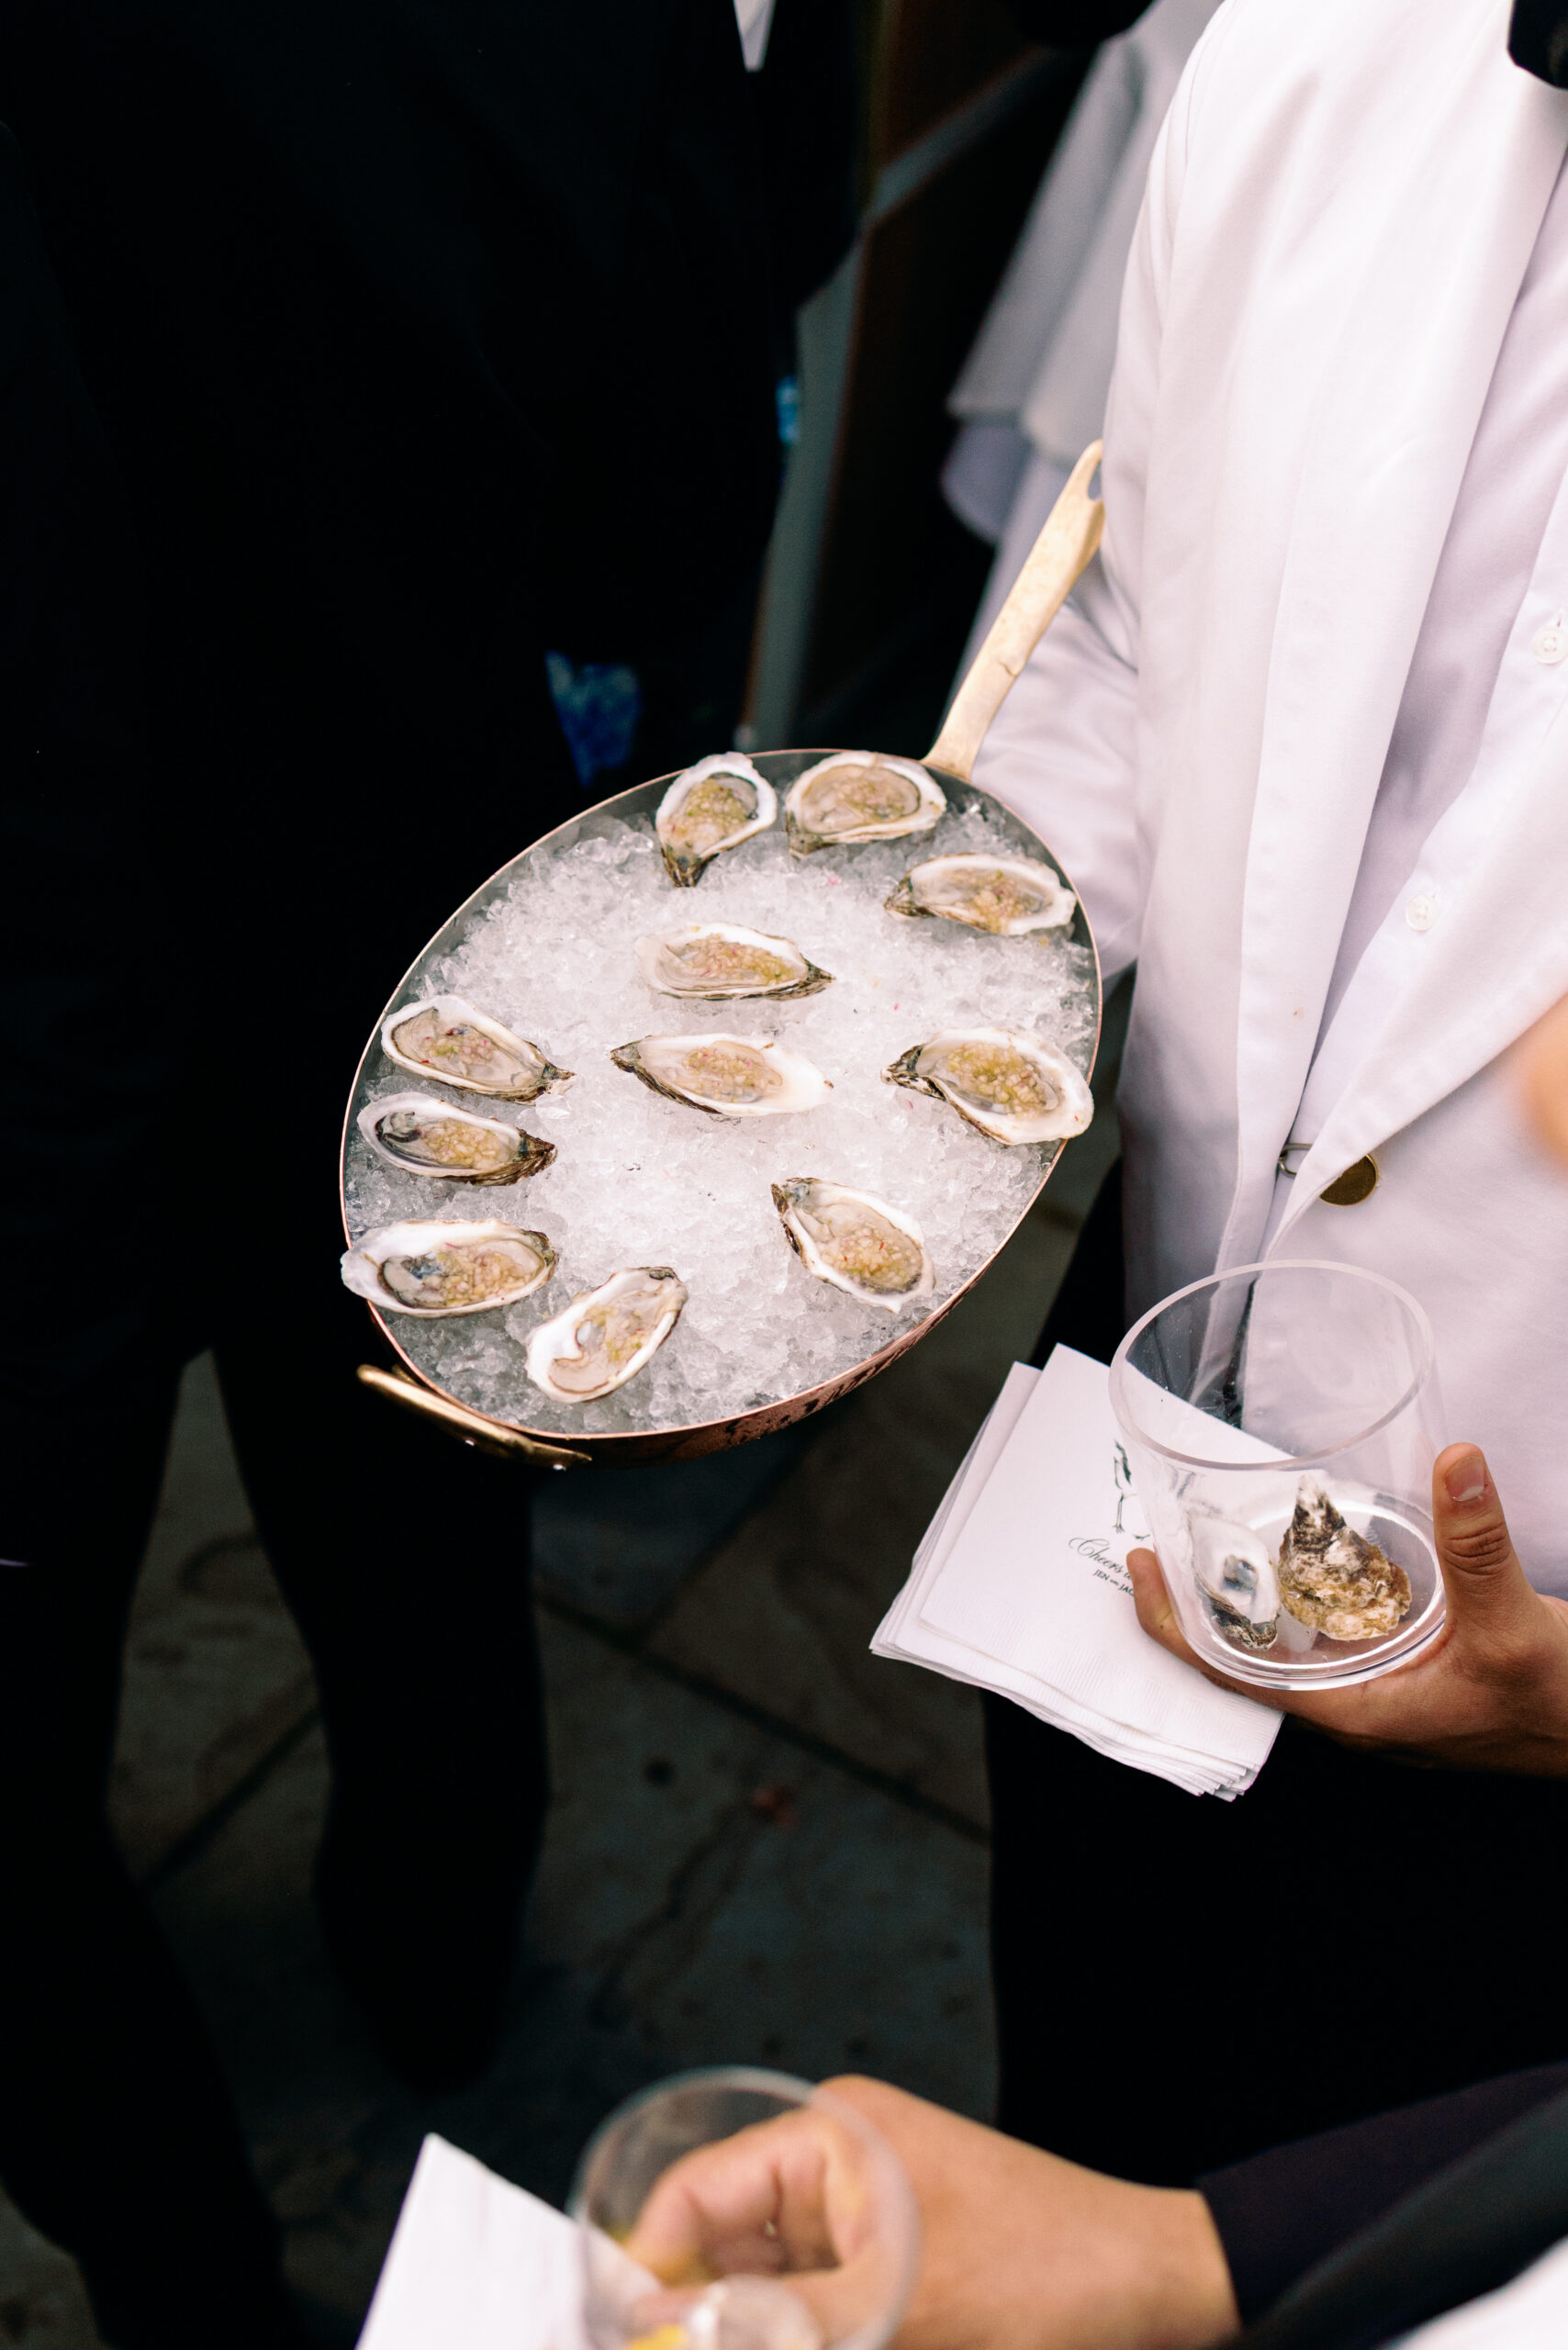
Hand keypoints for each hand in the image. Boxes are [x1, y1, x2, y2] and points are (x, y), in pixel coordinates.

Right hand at [626, 2077, 1238, 2349]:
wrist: (1169, 2299)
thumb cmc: (1058, 2275)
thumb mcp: (902, 2308)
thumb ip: (776, 2326)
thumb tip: (671, 2336)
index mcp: (830, 2137)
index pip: (693, 2196)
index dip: (643, 2277)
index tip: (617, 2344)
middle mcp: (836, 2171)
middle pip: (719, 2253)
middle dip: (700, 2321)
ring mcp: (866, 2228)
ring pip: (764, 2297)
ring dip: (754, 2336)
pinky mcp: (893, 2282)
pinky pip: (817, 2319)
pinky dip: (804, 2344)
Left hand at [1129, 1445, 1567, 1771]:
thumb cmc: (1562, 1709)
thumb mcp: (1512, 1621)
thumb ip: (1477, 1542)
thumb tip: (1454, 1462)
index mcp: (1356, 1712)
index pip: (1232, 1674)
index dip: (1175, 1624)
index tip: (1139, 1572)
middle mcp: (1358, 1709)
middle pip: (1251, 1659)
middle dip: (1207, 1603)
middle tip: (1170, 1543)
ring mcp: (1385, 1696)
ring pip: (1297, 1646)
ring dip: (1261, 1598)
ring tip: (1230, 1538)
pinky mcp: (1414, 1677)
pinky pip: (1340, 1637)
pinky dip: (1317, 1595)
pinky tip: (1321, 1555)